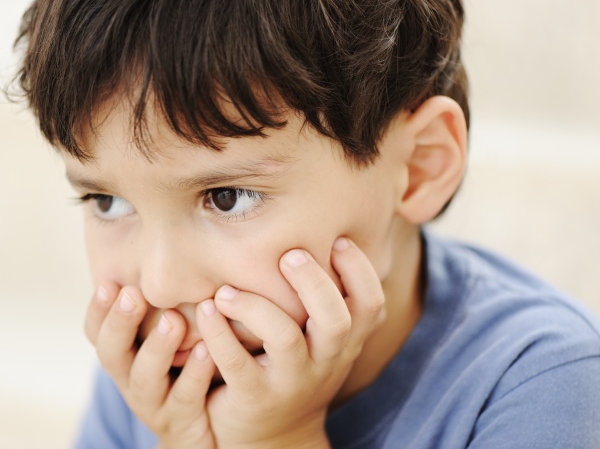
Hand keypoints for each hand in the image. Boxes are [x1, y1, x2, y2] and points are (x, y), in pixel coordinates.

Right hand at [84, 283, 215, 448]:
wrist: (203, 428)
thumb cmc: (183, 370)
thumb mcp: (166, 338)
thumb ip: (161, 305)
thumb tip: (160, 253)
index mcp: (124, 357)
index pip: (97, 333)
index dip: (98, 310)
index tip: (108, 283)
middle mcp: (131, 380)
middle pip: (113, 354)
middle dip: (120, 323)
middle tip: (134, 294)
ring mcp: (155, 403)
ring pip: (146, 378)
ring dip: (157, 347)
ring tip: (173, 320)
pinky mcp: (182, 420)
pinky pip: (185, 398)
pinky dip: (194, 373)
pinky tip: (207, 349)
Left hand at [197, 237, 384, 448]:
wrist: (274, 439)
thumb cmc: (297, 369)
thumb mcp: (323, 342)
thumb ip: (327, 301)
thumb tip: (320, 236)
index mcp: (346, 342)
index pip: (371, 304)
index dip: (360, 269)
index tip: (338, 240)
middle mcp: (326, 362)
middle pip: (336, 319)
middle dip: (314, 282)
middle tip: (289, 255)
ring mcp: (292, 382)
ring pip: (285, 338)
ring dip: (255, 306)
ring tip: (227, 290)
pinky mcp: (255, 398)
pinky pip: (236, 362)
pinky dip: (218, 332)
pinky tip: (207, 310)